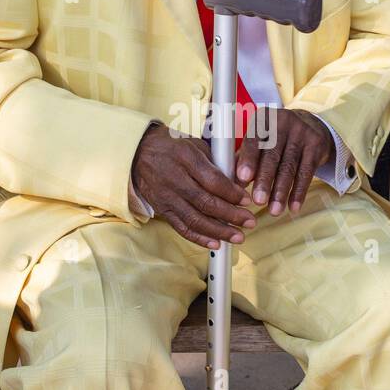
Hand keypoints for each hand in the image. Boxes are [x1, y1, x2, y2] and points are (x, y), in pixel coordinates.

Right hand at [131, 123, 257, 248]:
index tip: (247, 200)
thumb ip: (219, 161)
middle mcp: (175, 178)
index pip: (212, 180)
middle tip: (249, 222)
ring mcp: (167, 197)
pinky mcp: (162, 210)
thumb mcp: (197, 146)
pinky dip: (199, 238)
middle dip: (231, 215)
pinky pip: (182, 228)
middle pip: (205, 202)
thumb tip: (243, 180)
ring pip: (195, 219)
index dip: (232, 193)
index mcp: (186, 157)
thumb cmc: (174, 149)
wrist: (139, 156)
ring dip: (219, 231)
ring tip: (238, 236)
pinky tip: (216, 243)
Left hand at [235, 108, 333, 215]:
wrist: (310, 124)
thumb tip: (232, 184)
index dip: (248, 160)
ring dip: (281, 191)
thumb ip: (245, 158)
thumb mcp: (260, 140)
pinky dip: (299, 192)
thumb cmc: (275, 138)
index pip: (254, 139)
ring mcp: (302, 132)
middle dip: (264, 180)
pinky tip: (293, 207)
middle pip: (272, 155)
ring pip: (289, 166)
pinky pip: (306, 173)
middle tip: (258, 201)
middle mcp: (283, 122)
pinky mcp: (316, 145)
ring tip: (274, 211)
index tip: (243, 179)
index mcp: (263, 119)